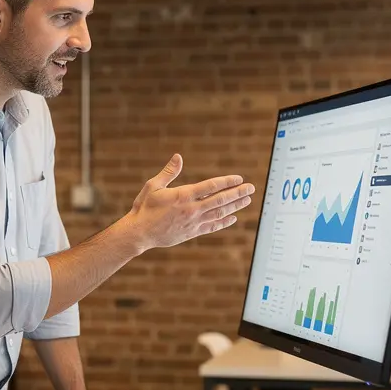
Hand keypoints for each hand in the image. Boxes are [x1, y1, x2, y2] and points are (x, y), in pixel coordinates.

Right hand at [126, 154, 253, 250]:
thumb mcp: (153, 186)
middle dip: (237, 193)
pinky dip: (224, 222)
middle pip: (220, 200)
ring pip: (219, 213)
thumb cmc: (144, 207)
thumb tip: (178, 157)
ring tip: (247, 200)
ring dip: (235, 206)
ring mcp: (193, 222)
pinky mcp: (192, 232)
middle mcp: (191, 209)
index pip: (211, 186)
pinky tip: (233, 218)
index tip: (238, 178)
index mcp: (183, 195)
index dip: (226, 182)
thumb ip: (169, 172)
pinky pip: (212, 227)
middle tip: (251, 188)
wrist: (139, 233)